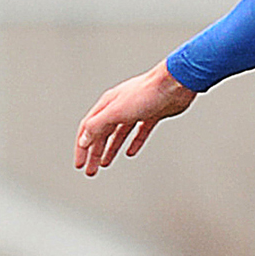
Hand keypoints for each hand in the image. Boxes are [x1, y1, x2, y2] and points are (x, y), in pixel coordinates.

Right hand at [74, 62, 197, 175]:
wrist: (174, 85)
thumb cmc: (146, 92)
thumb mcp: (115, 111)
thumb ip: (97, 125)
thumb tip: (84, 139)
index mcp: (107, 105)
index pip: (88, 129)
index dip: (82, 148)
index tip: (79, 164)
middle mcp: (119, 107)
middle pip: (102, 134)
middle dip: (94, 153)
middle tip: (90, 170)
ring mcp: (135, 110)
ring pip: (118, 134)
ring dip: (110, 150)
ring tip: (105, 164)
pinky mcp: (151, 114)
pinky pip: (138, 132)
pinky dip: (133, 143)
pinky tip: (131, 152)